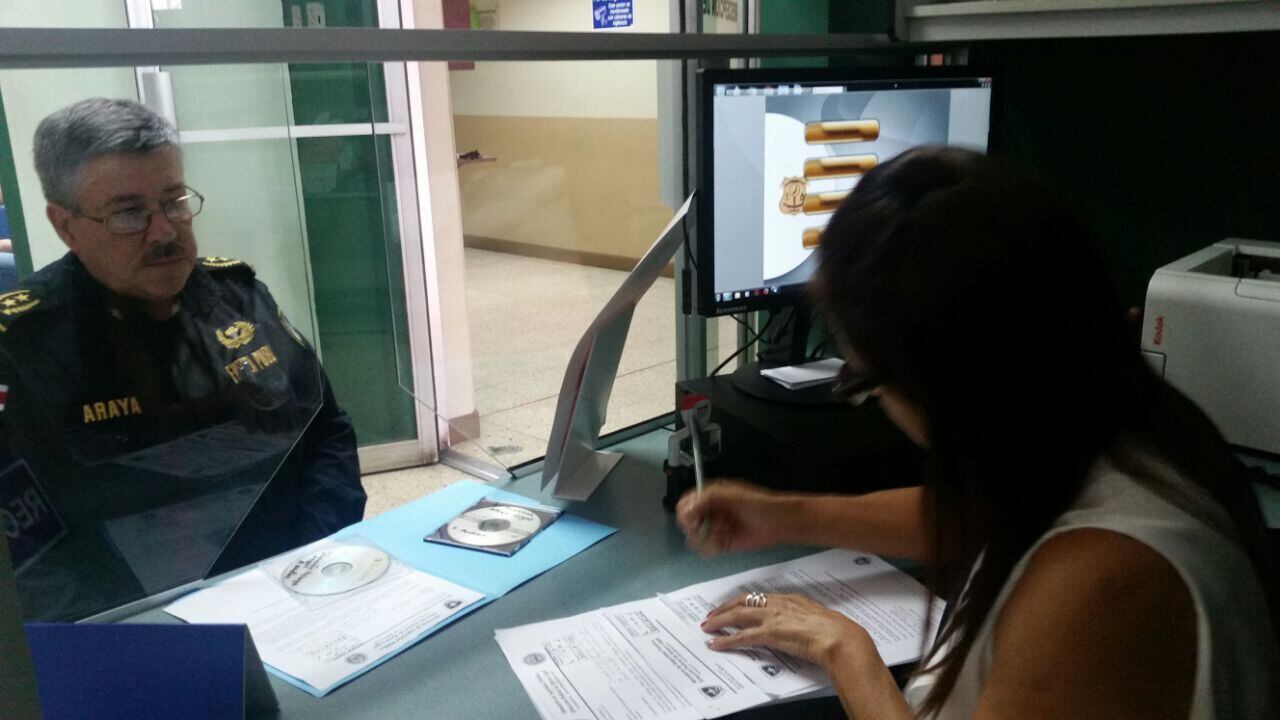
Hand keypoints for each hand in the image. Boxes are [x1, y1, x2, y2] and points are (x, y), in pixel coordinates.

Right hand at [675, 480, 782, 556]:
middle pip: (688, 523)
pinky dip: (712, 548)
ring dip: (707, 538)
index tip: (695, 520)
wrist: (779, 522)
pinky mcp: (722, 543)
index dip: (686, 513)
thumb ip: (707, 499)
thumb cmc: (758, 504)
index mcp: (710, 495)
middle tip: (715, 526)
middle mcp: (710, 511)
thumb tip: (685, 511)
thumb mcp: (732, 496)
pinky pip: (707, 549)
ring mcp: (715, 528)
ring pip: (695, 538)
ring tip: (724, 533)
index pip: (685, 503)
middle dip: (698, 528)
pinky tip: (725, 542)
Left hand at [701, 592, 876, 669]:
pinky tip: (716, 643)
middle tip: (711, 615)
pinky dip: (726, 640)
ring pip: (738, 615)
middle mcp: (778, 604)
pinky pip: (741, 637)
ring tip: (707, 626)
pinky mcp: (769, 633)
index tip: (732, 606)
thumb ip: (804, 618)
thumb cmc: (835, 631)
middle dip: (725, 608)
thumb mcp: (817, 618)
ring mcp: (772, 618)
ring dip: (719, 621)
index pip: (759, 597)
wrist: (839, 638)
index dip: (742, 602)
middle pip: (743, 602)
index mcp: (790, 599)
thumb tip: (799, 625)